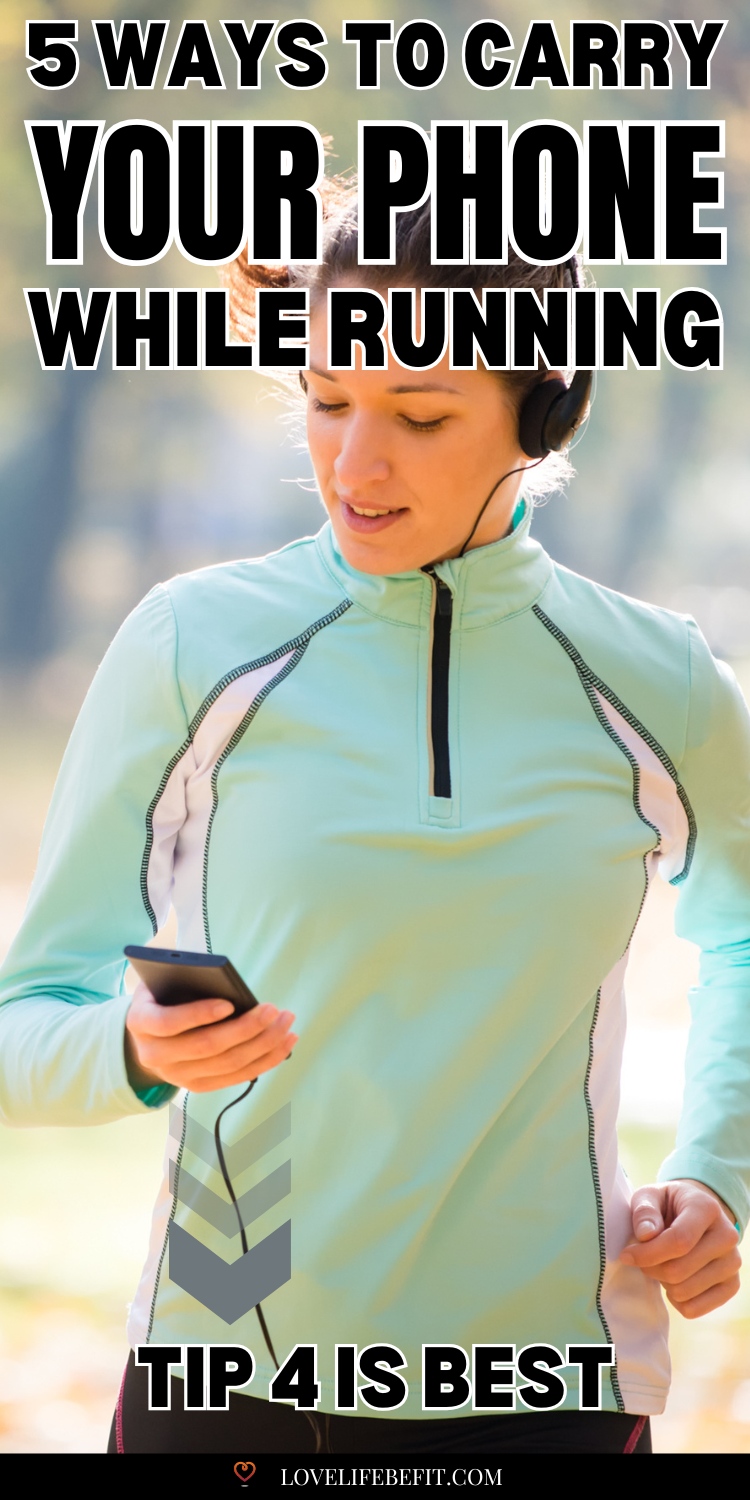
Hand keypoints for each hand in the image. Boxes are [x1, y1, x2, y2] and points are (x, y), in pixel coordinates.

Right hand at [124, 981, 297, 1093]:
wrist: (144, 1037)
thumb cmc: (161, 999)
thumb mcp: (160, 984)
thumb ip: (181, 980)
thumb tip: (223, 981)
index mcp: (141, 1023)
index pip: (169, 1023)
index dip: (199, 1014)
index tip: (229, 1003)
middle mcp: (156, 1055)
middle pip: (207, 1046)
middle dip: (245, 1028)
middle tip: (273, 1009)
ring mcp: (177, 1075)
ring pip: (227, 1064)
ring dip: (263, 1044)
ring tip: (285, 1022)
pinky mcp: (198, 1086)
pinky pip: (237, 1077)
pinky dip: (265, 1060)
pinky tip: (285, 1042)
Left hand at [619, 1179, 740, 1318]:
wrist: (695, 1215)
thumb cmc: (668, 1205)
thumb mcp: (651, 1196)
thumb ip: (645, 1211)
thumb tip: (646, 1235)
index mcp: (707, 1208)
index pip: (679, 1241)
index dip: (648, 1253)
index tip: (627, 1255)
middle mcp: (728, 1235)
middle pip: (679, 1270)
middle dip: (651, 1268)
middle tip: (642, 1259)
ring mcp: (733, 1263)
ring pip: (685, 1291)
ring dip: (662, 1283)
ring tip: (662, 1265)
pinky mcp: (732, 1285)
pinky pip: (695, 1309)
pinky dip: (676, 1300)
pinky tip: (674, 1281)